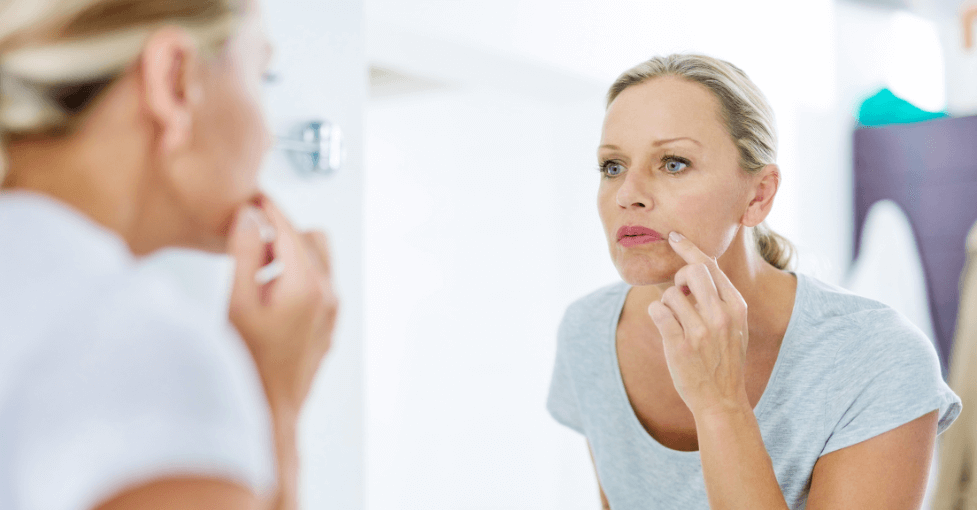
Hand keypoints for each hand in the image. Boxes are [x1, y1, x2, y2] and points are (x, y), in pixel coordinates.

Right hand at [227, 196, 337, 418]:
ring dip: (291, 256)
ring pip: (319, 262)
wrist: (268, 411)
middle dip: (282, 233)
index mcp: (308, 286)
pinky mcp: (327, 327)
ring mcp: (331, 314)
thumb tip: (251, 218)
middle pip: (312, 240)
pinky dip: (297, 278)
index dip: (269, 209)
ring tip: (257, 274)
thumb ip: (246, 253)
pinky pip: (319, 287)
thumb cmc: (249, 366)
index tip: (253, 199)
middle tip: (250, 242)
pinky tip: (268, 297)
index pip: (290, 229)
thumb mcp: (237, 302)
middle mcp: (327, 297)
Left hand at [647, 231, 749, 416]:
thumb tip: (691, 268)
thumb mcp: (735, 325)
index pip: (710, 265)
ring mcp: (701, 331)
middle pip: (691, 271)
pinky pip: (657, 311)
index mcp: (736, 306)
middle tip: (680, 296)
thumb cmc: (725, 359)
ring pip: (669, 293)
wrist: (722, 399)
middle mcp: (721, 315)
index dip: (689, 248)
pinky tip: (664, 326)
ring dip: (666, 303)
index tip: (675, 236)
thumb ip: (719, 298)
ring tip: (676, 321)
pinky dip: (656, 314)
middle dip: (679, 278)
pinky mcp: (680, 345)